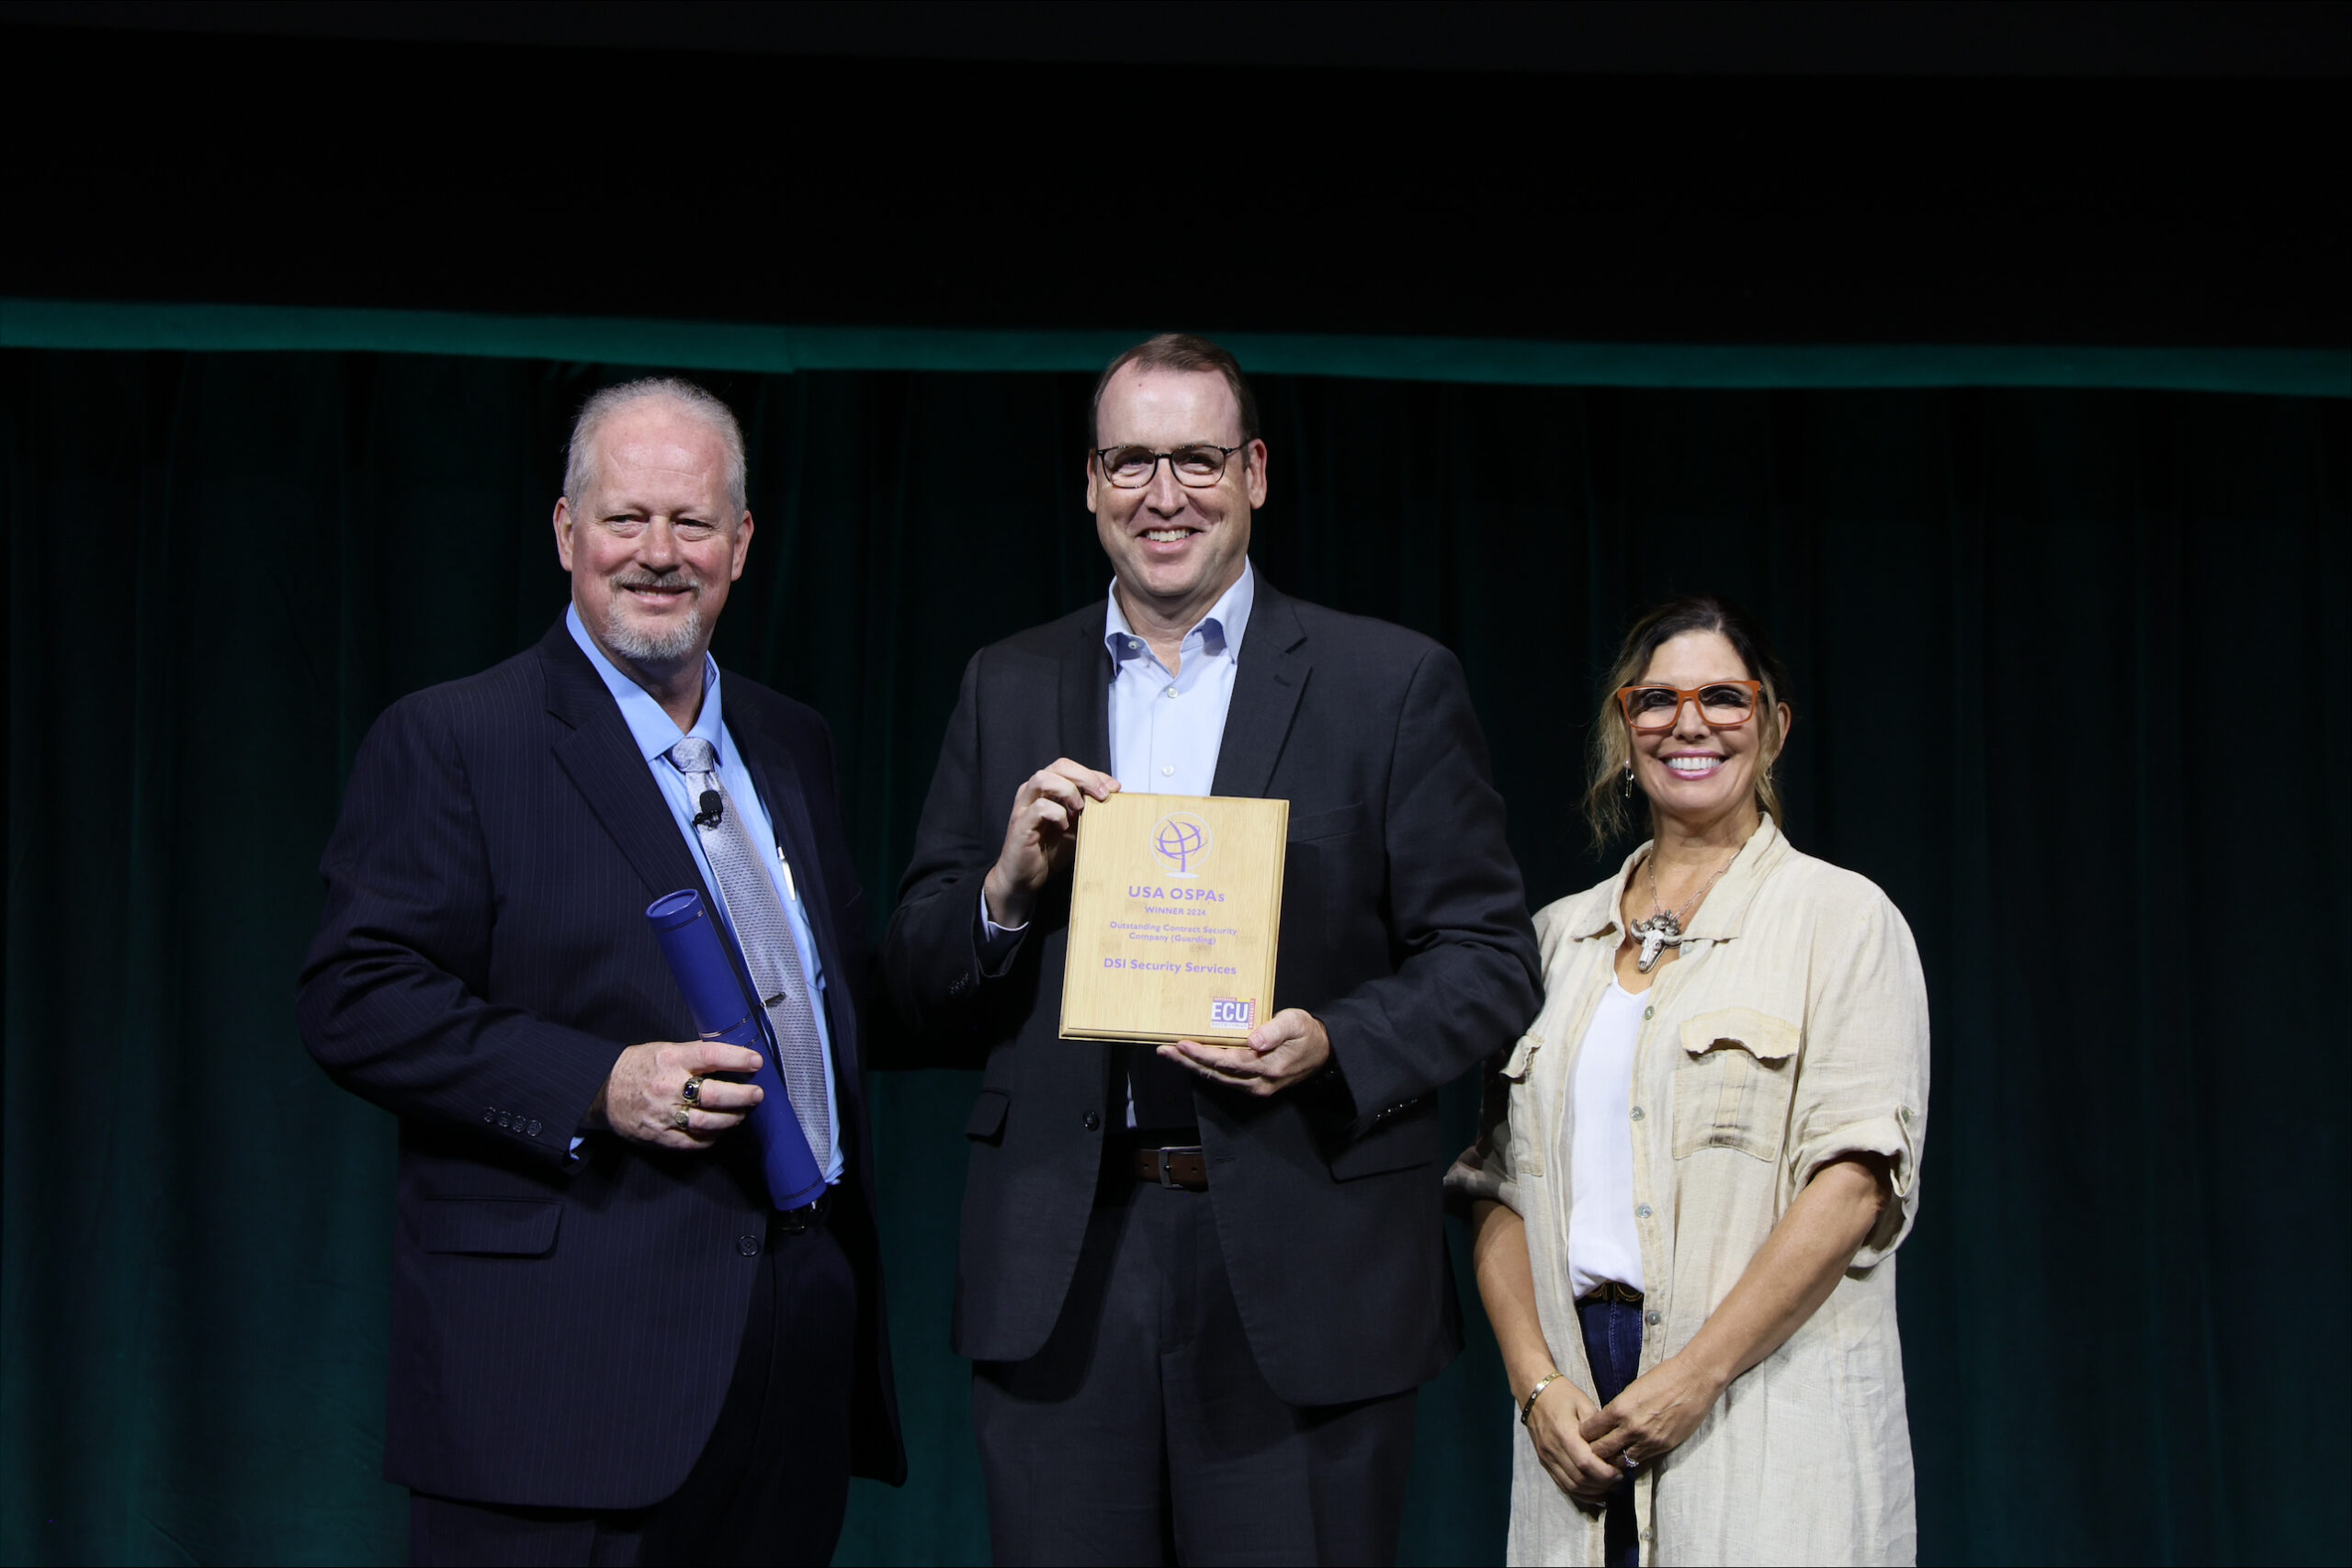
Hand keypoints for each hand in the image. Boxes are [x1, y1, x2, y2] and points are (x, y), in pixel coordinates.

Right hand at [590, 1039, 764, 1149]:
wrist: (601, 1091)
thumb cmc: (636, 1067)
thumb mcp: (663, 1050)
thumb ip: (693, 1056)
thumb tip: (730, 1059)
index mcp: (670, 1060)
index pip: (711, 1056)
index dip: (738, 1059)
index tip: (756, 1062)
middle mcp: (668, 1087)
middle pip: (715, 1095)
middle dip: (743, 1096)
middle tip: (757, 1095)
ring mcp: (664, 1114)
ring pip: (708, 1122)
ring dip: (732, 1119)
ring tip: (742, 1113)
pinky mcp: (660, 1136)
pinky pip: (693, 1141)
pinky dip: (711, 1137)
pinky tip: (719, 1130)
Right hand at [983, 759, 1118, 928]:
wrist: (1026, 877)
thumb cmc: (1050, 851)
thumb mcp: (1077, 828)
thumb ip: (1090, 812)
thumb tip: (1115, 800)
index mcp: (1047, 789)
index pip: (1071, 768)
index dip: (1095, 774)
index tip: (1115, 788)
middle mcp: (1033, 792)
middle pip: (1059, 765)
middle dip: (1085, 777)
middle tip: (1103, 795)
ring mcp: (1024, 806)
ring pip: (1043, 778)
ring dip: (1068, 790)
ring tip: (1080, 808)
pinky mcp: (1021, 823)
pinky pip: (1040, 807)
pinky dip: (1057, 813)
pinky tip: (1064, 827)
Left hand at [1159, 1008, 1331, 1097]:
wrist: (1324, 1053)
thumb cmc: (1308, 1034)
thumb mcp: (1296, 1023)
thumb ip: (1275, 1031)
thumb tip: (1254, 1040)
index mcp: (1267, 1067)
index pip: (1226, 1062)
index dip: (1202, 1054)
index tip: (1181, 1043)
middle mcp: (1257, 1082)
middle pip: (1215, 1073)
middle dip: (1187, 1062)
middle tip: (1164, 1049)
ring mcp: (1254, 1086)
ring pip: (1216, 1078)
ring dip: (1192, 1066)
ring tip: (1170, 1053)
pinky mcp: (1253, 1084)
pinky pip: (1224, 1078)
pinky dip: (1205, 1068)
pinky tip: (1192, 1059)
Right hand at [1525, 1375, 1621, 1503]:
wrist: (1534, 1393)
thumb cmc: (1563, 1395)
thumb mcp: (1584, 1403)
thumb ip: (1598, 1427)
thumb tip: (1613, 1448)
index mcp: (1564, 1433)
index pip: (1585, 1463)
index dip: (1605, 1473)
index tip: (1620, 1472)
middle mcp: (1553, 1449)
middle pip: (1579, 1478)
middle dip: (1602, 1484)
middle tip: (1619, 1480)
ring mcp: (1546, 1458)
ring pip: (1571, 1486)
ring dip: (1592, 1492)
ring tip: (1609, 1487)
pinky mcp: (1545, 1462)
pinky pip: (1562, 1485)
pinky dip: (1580, 1493)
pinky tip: (1594, 1492)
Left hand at [1578, 1351, 1726, 1473]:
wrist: (1695, 1379)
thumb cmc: (1664, 1377)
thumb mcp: (1632, 1389)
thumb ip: (1619, 1408)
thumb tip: (1607, 1423)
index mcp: (1620, 1408)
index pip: (1591, 1430)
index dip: (1584, 1434)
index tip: (1583, 1435)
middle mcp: (1632, 1427)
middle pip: (1601, 1450)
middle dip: (1594, 1451)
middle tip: (1591, 1451)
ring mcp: (1648, 1440)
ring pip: (1620, 1461)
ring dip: (1612, 1460)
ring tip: (1608, 1458)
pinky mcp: (1663, 1447)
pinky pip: (1640, 1461)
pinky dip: (1631, 1459)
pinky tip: (1628, 1457)